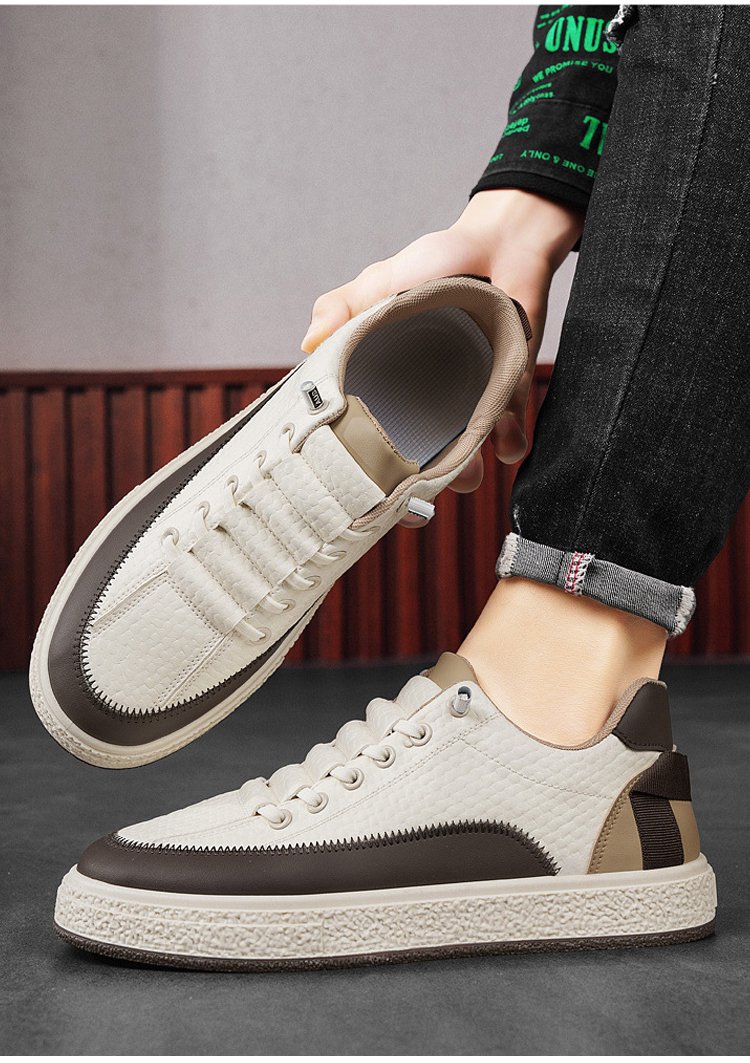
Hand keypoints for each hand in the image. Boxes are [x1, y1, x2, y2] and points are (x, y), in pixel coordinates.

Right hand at [302, 189, 582, 505]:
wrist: (499, 243)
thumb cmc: (435, 262)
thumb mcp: (381, 282)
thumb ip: (343, 307)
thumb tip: (308, 343)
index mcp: (390, 384)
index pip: (368, 435)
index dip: (360, 468)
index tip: (355, 493)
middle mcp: (426, 402)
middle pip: (414, 460)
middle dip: (413, 489)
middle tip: (411, 504)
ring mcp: (467, 401)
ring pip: (461, 454)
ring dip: (464, 473)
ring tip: (466, 476)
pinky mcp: (507, 393)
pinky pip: (509, 428)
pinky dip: (510, 441)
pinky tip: (508, 442)